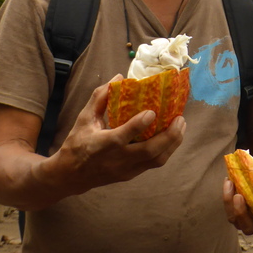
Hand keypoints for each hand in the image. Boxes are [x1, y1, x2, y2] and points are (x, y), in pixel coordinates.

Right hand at [50, 76, 185, 194]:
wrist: (70, 175)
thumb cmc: (77, 143)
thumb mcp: (84, 118)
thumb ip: (100, 97)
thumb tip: (119, 77)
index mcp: (104, 143)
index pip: (125, 135)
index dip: (140, 124)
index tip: (152, 111)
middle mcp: (118, 159)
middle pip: (150, 151)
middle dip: (169, 135)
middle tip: (180, 118)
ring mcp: (127, 169)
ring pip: (157, 160)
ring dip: (173, 143)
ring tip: (181, 125)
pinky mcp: (132, 174)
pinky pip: (154, 163)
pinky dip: (167, 150)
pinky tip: (172, 137)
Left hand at [223, 178, 252, 238]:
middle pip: (249, 229)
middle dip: (243, 216)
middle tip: (240, 198)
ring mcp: (245, 218)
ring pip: (235, 220)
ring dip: (231, 205)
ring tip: (233, 186)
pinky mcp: (234, 210)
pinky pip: (228, 208)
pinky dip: (226, 196)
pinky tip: (228, 182)